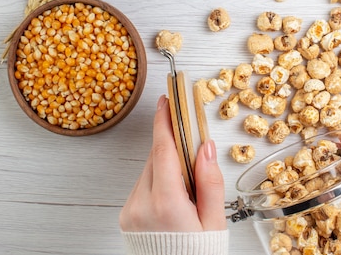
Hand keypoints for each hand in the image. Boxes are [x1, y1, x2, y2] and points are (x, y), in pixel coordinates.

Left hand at [119, 95, 226, 231]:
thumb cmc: (197, 254)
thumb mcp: (214, 221)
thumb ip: (210, 182)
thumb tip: (205, 148)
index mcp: (166, 204)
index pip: (162, 150)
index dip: (164, 121)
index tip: (166, 101)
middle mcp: (141, 205)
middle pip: (155, 158)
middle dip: (172, 144)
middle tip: (188, 136)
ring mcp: (130, 211)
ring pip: (148, 171)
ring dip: (166, 164)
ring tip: (187, 180)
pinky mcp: (126, 216)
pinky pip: (142, 185)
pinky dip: (158, 180)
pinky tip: (175, 192)